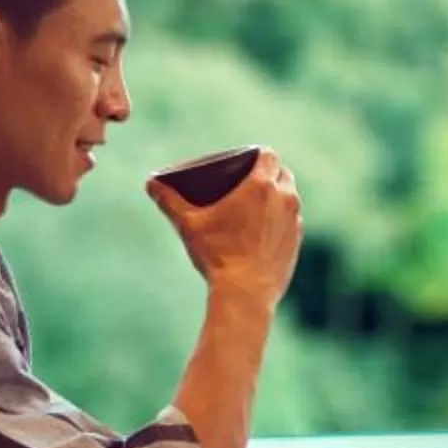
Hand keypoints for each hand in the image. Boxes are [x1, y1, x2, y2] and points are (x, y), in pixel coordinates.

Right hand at [148, 149, 302, 306]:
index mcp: (261, 185)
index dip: (258, 154)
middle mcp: (284, 198)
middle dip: (268, 173)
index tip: (245, 161)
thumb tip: (150, 184)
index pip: (268, 154)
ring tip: (255, 205)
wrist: (245, 293)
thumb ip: (169, 201)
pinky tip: (264, 228)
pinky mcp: (297, 241)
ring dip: (276, 196)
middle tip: (247, 183)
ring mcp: (294, 221)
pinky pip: (291, 221)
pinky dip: (280, 219)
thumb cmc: (217, 255)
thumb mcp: (189, 225)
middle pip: (282, 173)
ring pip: (290, 197)